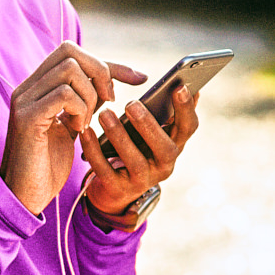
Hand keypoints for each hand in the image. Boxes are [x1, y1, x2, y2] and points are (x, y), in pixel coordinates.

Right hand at [1, 43, 147, 216]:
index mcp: (37, 86)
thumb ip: (84, 102)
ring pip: (69, 70)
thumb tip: (112, 83)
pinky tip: (80, 129)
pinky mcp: (27, 118)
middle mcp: (27, 87)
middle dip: (101, 72)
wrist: (24, 196)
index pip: (73, 53)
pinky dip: (80, 109)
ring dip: (90, 95)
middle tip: (110, 100)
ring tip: (86, 121)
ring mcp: (24, 100)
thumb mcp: (73, 125)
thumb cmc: (48, 164)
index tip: (140, 78)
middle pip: (70, 51)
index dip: (109, 63)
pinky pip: (64, 94)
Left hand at [80, 81, 200, 222]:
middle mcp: (164, 166)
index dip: (186, 109)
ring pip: (135, 161)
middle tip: (131, 104)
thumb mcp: (152, 131)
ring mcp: (142, 181)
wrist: (115, 186)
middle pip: (165, 148)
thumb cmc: (135, 146)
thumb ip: (165, 111)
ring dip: (120, 136)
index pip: (188, 128)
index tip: (179, 86)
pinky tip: (86, 131)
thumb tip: (184, 85)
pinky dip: (95, 150)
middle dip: (149, 125)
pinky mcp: (118, 190)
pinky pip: (106, 170)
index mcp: (174, 145)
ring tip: (105, 114)